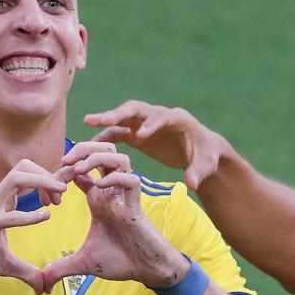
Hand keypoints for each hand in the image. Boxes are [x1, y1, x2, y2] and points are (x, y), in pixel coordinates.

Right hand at [0, 159, 66, 292]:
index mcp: (2, 202)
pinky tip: (45, 217)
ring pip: (16, 177)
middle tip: (61, 195)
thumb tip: (43, 287)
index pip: (27, 176)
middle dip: (47, 174)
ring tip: (57, 197)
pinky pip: (9, 215)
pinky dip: (29, 215)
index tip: (62, 191)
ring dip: (41, 182)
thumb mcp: (5, 264)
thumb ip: (26, 272)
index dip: (48, 177)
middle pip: (23, 167)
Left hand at [41, 142, 187, 291]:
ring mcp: (125, 197)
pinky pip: (131, 181)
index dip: (64, 171)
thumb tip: (43, 281)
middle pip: (102, 151)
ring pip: (118, 157)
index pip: (81, 169)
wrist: (147, 271)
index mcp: (99, 199)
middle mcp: (112, 192)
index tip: (50, 191)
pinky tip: (100, 187)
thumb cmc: (121, 261)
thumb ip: (62, 267)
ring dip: (98, 157)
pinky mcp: (136, 207)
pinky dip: (116, 178)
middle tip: (64, 162)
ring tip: (80, 170)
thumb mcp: (84, 263)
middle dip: (83, 149)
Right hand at [84, 101, 227, 189]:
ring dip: (106, 120)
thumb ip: (198, 173)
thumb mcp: (206, 165)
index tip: (140, 136)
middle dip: (119, 113)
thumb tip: (192, 185)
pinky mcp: (137, 134)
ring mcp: (146, 123)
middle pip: (137, 110)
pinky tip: (91, 145)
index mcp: (178, 119)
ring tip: (87, 122)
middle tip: (101, 120)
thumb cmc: (206, 156)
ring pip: (124, 117)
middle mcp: (158, 116)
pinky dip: (106, 137)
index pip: (162, 118)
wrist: (200, 151)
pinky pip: (119, 132)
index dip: (151, 125)